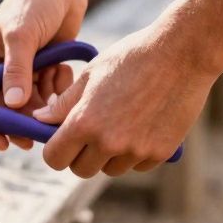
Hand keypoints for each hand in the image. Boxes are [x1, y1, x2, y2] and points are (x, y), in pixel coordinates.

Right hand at [0, 0, 88, 150]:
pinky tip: (63, 72)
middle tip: (37, 133)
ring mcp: (23, 68)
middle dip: (21, 119)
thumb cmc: (33, 1)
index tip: (2, 142)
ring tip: (56, 96)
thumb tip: (10, 105)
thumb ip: (16, 71)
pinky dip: (57, 89)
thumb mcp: (21, 36)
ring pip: (29, 103)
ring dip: (44, 104)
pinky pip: (48, 91)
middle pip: (5, 107)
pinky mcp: (44, 67)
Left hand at [32, 26, 216, 176]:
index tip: (62, 138)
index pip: (54, 159)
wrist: (182, 53)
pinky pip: (137, 165)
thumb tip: (40, 120)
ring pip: (110, 169)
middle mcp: (109, 143)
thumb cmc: (131, 57)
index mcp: (84, 123)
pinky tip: (142, 124)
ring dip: (108, 155)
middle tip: (90, 131)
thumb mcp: (90, 75)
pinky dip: (135, 153)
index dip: (55, 150)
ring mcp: (137, 150)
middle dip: (80, 155)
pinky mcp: (161, 152)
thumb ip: (64, 104)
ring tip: (119, 123)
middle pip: (81, 170)